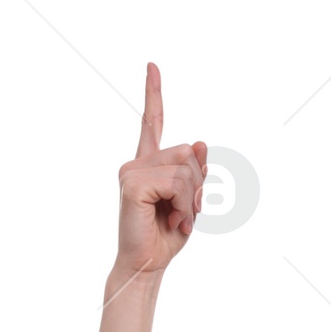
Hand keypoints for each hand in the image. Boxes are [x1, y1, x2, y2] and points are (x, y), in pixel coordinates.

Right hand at [114, 62, 206, 278]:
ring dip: (190, 198)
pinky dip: (182, 204)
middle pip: (186, 152)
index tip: (152, 66)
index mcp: (148, 164)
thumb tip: (198, 142)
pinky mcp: (132, 183)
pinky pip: (175, 182)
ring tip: (176, 217)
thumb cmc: (166, 237)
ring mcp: (131, 171)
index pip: (151, 123)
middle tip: (185, 212)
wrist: (148, 265)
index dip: (153, 95)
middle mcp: (136, 162)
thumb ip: (194, 173)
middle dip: (197, 185)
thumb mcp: (189, 201)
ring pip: (184, 167)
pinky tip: (171, 219)